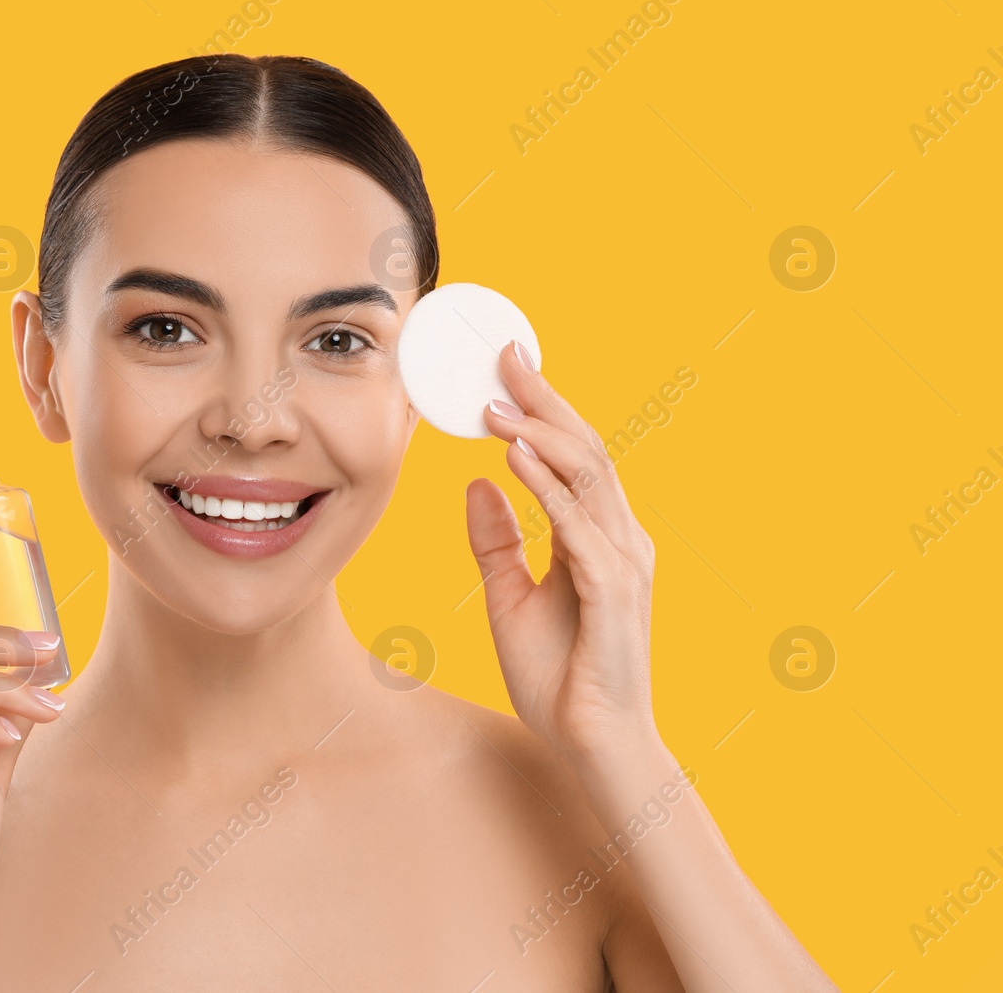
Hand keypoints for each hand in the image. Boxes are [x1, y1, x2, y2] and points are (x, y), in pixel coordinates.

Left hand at [465, 341, 658, 761]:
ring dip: (539, 433)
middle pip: (586, 450)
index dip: (544, 408)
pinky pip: (577, 526)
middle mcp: (620, 539)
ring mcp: (622, 564)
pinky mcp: (612, 592)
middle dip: (545, 400)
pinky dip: (546, 486)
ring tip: (496, 403)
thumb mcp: (509, 596)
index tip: (508, 367)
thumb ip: (496, 541)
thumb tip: (476, 484)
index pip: (574, 456)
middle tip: (505, 356)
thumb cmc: (558, 677)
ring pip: (586, 477)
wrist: (591, 744)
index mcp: (600, 537)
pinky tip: (514, 456)